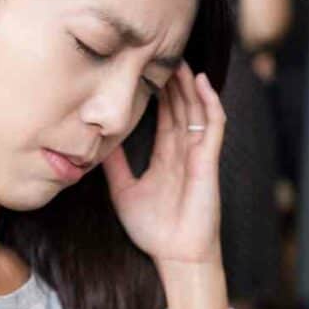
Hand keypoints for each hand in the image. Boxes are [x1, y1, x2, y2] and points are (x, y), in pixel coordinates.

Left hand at [102, 61, 225, 269]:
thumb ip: (115, 166)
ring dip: (190, 86)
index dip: (159, 92)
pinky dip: (210, 103)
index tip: (146, 68)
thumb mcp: (123, 191)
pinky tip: (202, 83)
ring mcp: (198, 155)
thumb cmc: (154, 230)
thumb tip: (95, 145)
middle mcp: (184, 151)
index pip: (165, 115)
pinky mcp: (208, 162)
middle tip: (163, 52)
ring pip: (197, 110)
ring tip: (181, 60)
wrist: (174, 256)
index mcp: (167, 157)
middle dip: (174, 80)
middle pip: (181, 106)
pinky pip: (214, 127)